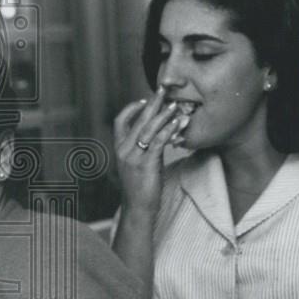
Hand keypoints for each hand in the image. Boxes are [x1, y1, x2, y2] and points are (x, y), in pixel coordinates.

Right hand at [113, 86, 187, 213]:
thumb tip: (158, 138)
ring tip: (176, 105)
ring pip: (149, 129)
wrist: (138, 209)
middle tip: (163, 89)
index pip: (120, 121)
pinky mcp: (145, 164)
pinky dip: (169, 130)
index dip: (131, 108)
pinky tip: (179, 124)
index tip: (144, 100)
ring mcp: (133, 157)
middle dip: (152, 103)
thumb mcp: (137, 166)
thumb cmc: (140, 189)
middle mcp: (124, 150)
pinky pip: (158, 142)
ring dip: (164, 115)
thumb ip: (144, 150)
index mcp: (119, 149)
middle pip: (138, 120)